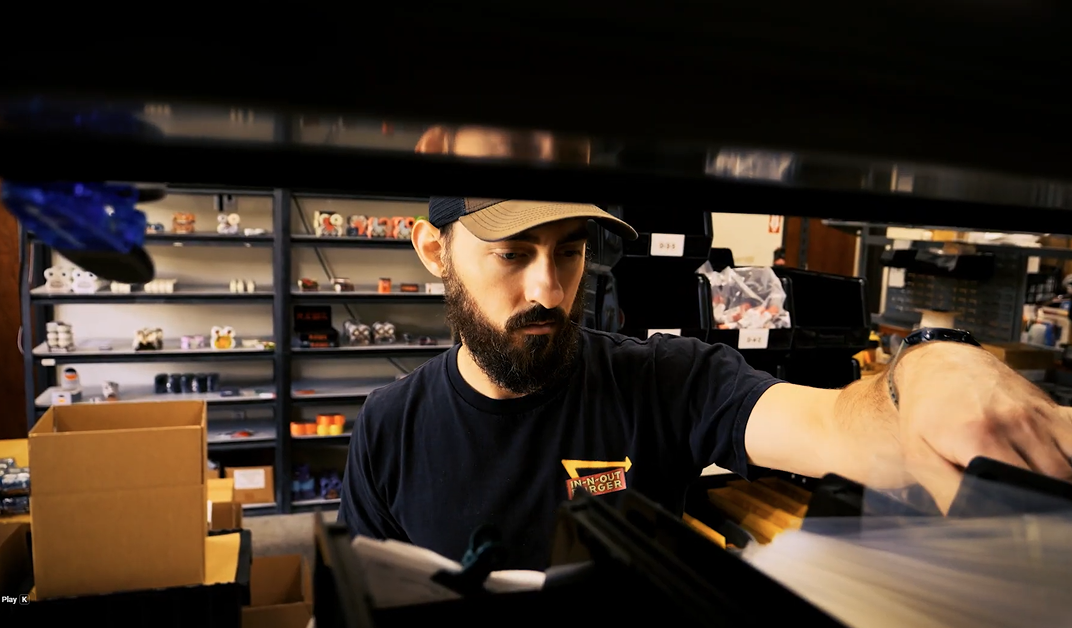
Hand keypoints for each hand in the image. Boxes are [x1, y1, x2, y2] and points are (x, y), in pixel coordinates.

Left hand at [894, 342, 1071, 511]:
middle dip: (1041, 500)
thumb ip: (946, 491)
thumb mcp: (919, 456)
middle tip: (1025, 509)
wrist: (939, 364)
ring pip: (1069, 466)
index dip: (1021, 511)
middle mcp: (1016, 423)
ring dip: (1059, 483)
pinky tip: (1058, 468)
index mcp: (980, 437)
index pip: (1020, 490)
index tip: (1015, 520)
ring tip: (1037, 492)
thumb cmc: (926, 412)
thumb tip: (970, 520)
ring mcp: (1038, 414)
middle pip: (1052, 482)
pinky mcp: (1052, 409)